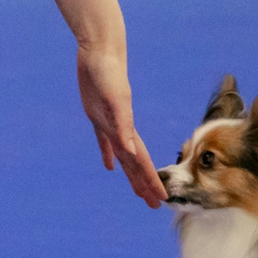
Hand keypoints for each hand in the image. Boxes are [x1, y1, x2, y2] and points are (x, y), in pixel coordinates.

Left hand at [76, 43, 166, 208]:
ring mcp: (110, 123)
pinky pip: (104, 141)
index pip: (142, 161)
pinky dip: (107, 154)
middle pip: (136, 163)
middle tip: (154, 206)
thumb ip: (123, 125)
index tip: (161, 200)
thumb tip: (131, 152)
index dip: (151, 181)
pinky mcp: (97, 115)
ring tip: (136, 192)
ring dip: (130, 174)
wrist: (100, 52)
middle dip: (145, 184)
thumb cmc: (109, 72)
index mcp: (127, 128)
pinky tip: (109, 166)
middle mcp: (122, 129)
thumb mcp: (115, 100)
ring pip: (123, 156)